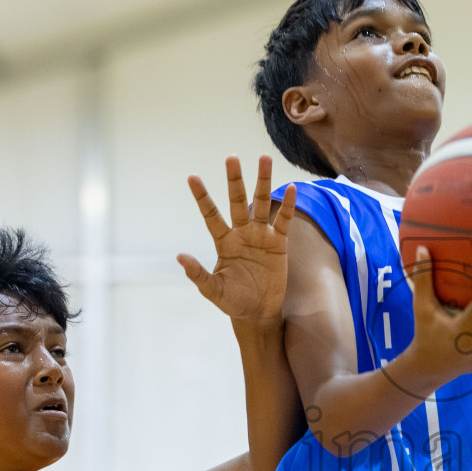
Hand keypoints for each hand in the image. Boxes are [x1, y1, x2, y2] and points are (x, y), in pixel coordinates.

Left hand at [177, 155, 294, 321]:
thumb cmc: (233, 301)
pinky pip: (283, 221)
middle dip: (235, 180)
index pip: (211, 214)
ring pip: (261, 203)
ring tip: (264, 158)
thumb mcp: (213, 290)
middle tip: (232, 157)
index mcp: (223, 242)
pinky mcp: (278, 243)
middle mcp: (241, 233)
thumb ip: (198, 274)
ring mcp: (260, 236)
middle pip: (237, 201)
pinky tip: (291, 188)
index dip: (202, 196)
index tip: (192, 177)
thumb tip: (180, 257)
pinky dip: (287, 206)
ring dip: (263, 182)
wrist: (257, 312)